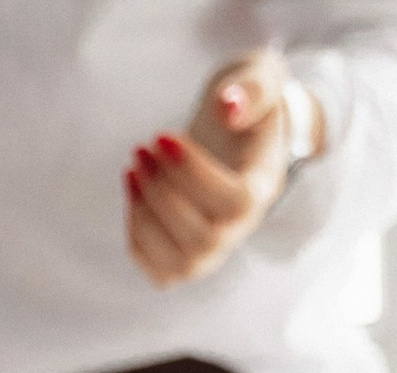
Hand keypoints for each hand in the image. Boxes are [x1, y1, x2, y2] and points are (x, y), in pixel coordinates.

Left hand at [124, 54, 312, 288]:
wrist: (238, 126)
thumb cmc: (247, 98)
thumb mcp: (260, 77)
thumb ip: (253, 88)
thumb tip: (228, 108)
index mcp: (263, 185)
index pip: (236, 203)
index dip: (194, 176)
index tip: (163, 136)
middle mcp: (241, 228)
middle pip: (203, 239)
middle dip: (162, 194)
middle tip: (143, 148)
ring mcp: (214, 248)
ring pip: (179, 265)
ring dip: (145, 216)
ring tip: (135, 164)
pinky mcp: (186, 256)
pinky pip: (159, 271)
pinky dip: (137, 234)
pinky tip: (133, 186)